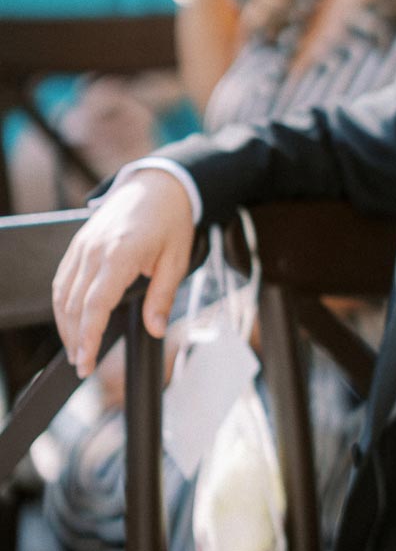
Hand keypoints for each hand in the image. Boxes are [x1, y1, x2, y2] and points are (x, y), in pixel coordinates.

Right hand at [52, 170, 194, 378]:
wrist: (160, 185)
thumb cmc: (172, 222)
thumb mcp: (177, 261)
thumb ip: (162, 297)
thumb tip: (155, 329)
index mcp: (120, 254)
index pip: (96, 304)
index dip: (88, 336)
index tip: (86, 361)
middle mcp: (94, 249)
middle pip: (74, 304)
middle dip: (75, 339)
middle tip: (82, 366)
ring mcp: (83, 245)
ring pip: (63, 293)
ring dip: (66, 325)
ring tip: (76, 350)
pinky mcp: (79, 243)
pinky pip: (63, 278)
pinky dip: (63, 304)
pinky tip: (71, 321)